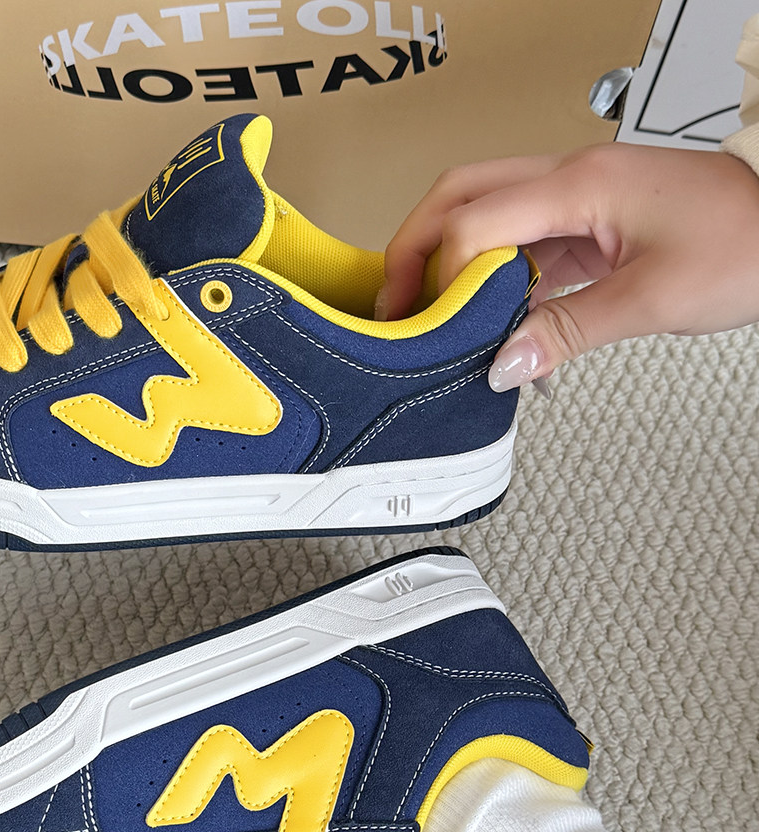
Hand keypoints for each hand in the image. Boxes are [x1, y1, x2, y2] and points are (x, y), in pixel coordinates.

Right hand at [376, 144, 758, 390]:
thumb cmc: (748, 242)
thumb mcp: (654, 298)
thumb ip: (569, 331)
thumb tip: (503, 366)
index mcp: (581, 183)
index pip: (473, 222)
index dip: (443, 278)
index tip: (438, 329)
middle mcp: (570, 178)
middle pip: (459, 195)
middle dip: (416, 247)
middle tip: (395, 304)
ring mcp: (578, 196)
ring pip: (485, 215)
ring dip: (453, 265)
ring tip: (438, 320)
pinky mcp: (590, 219)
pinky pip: (523, 242)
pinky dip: (497, 282)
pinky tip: (499, 325)